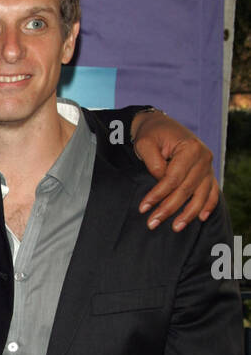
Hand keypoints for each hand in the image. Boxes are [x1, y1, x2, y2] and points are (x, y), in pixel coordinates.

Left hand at [130, 111, 218, 230]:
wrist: (161, 126)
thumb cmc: (152, 135)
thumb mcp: (145, 143)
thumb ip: (153, 163)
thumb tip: (161, 183)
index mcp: (190, 148)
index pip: (173, 178)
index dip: (158, 195)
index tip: (143, 208)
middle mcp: (203, 158)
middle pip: (186, 189)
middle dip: (169, 209)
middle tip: (152, 223)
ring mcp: (207, 166)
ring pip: (200, 195)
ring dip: (188, 214)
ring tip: (175, 228)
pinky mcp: (207, 173)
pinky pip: (211, 192)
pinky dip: (208, 205)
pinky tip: (201, 218)